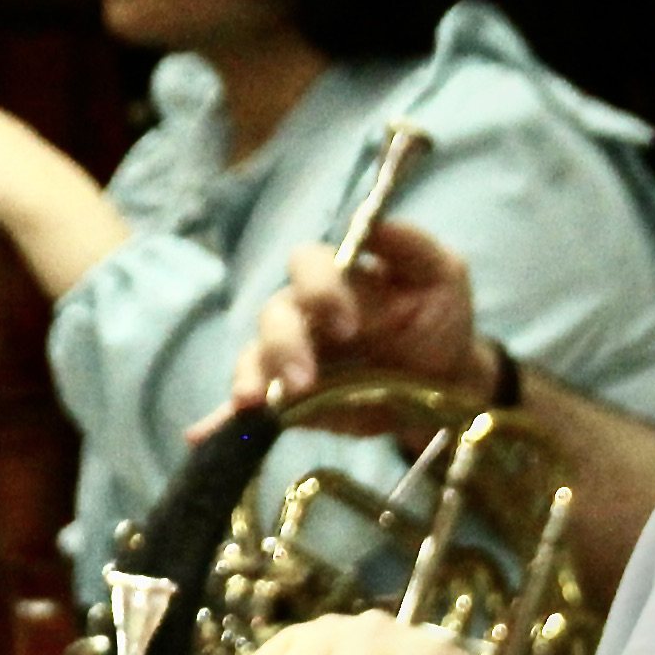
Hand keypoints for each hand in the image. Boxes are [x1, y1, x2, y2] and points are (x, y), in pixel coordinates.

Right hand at [200, 217, 494, 439]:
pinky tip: (210, 430)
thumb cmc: (438, 317)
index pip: (306, 264)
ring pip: (253, 356)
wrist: (445, 380)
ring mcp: (290, 356)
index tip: (349, 327)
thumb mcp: (442, 275)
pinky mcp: (287, 398)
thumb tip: (374, 224)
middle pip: (273, 315)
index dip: (319, 289)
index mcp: (335, 277)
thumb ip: (411, 246)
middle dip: (283, 346)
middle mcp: (303, 312)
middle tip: (304, 381)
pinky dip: (225, 415)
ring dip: (251, 377)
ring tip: (258, 404)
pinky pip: (247, 403)